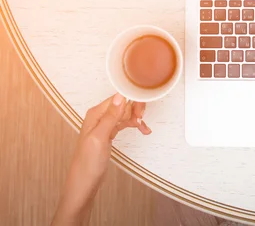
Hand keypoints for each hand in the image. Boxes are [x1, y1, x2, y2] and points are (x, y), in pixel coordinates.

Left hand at [52, 93, 150, 224]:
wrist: (85, 183)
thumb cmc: (87, 163)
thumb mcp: (100, 138)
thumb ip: (110, 117)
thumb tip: (120, 96)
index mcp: (95, 113)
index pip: (117, 98)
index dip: (131, 102)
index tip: (141, 112)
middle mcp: (99, 116)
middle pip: (123, 104)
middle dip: (135, 110)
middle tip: (142, 121)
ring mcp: (104, 125)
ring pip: (125, 114)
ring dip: (136, 118)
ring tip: (144, 128)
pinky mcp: (109, 133)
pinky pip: (124, 123)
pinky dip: (134, 125)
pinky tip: (143, 130)